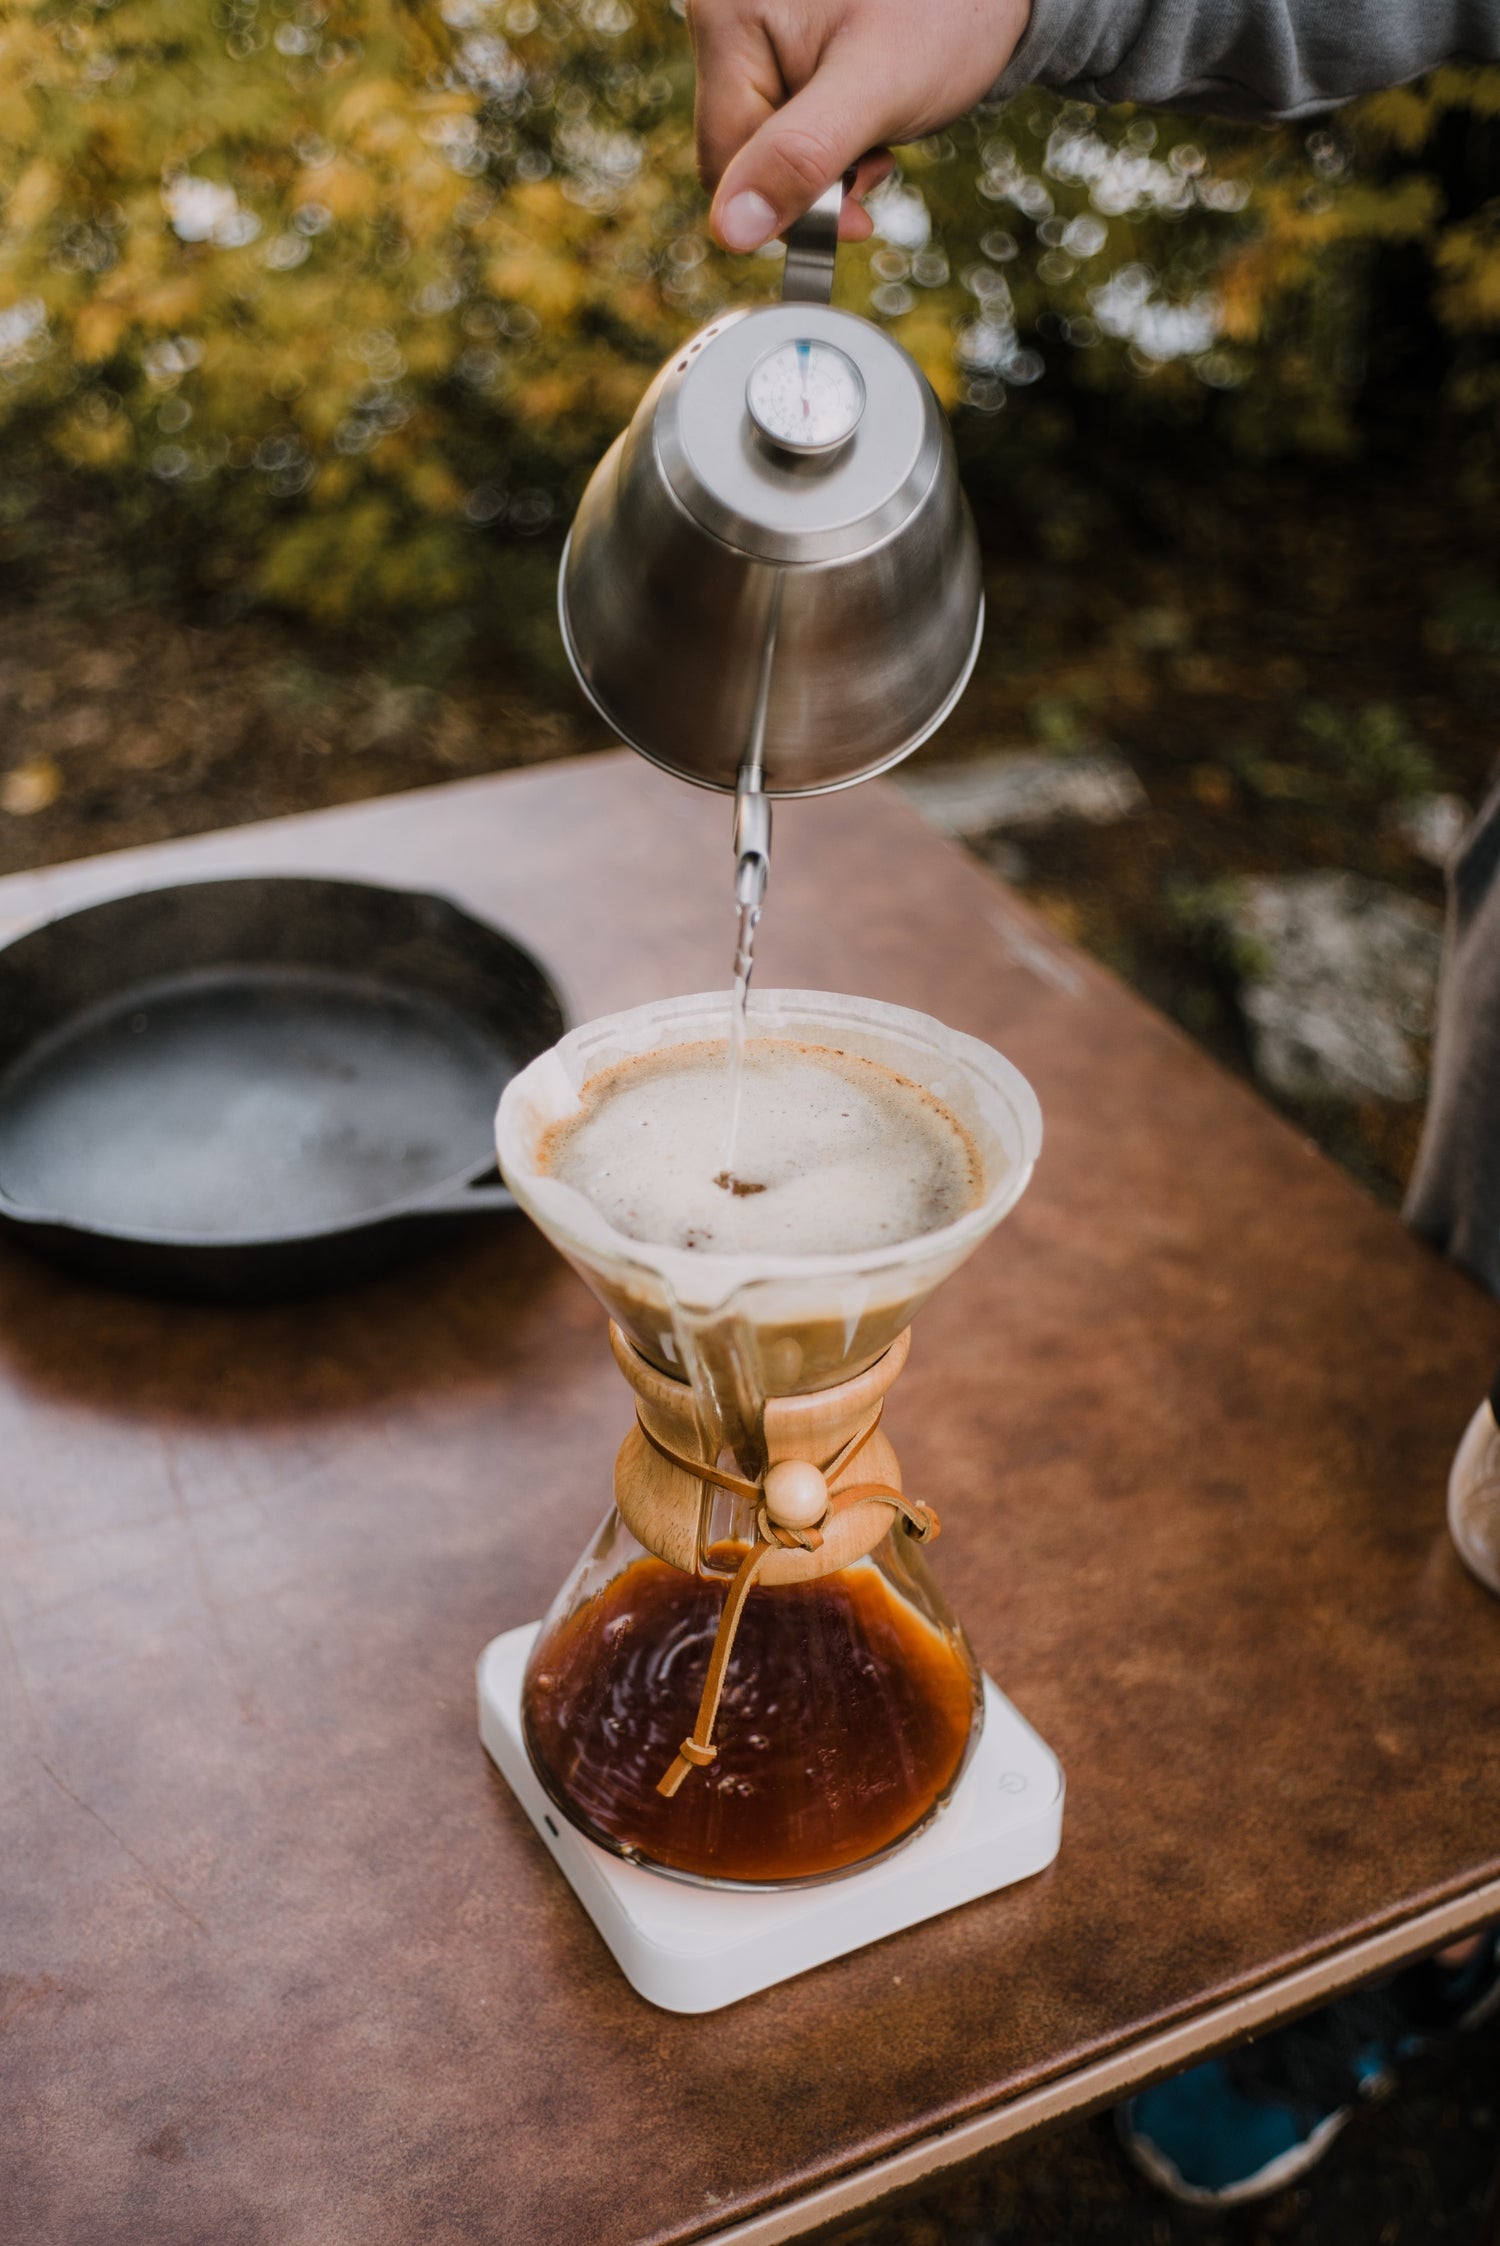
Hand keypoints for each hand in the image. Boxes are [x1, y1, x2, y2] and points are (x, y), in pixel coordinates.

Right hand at [690, 0, 1032, 251]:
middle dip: (813, 176)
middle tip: (878, 159)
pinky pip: (791, 122)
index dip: (786, 204)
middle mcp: (730, 17)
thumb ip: (801, 157)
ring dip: (827, 162)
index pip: (723, 160)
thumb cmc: (946, 9)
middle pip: (743, 153)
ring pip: (769, 146)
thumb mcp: (875, 90)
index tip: (857, 217)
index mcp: (730, 16)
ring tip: (880, 129)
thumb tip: (730, 233)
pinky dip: (833, 137)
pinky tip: (871, 113)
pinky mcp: (784, 43)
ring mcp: (757, 29)